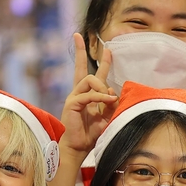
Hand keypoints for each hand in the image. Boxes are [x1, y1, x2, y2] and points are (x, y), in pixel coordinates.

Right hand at [60, 34, 117, 160]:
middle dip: (81, 51)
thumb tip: (113, 91)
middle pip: (81, 68)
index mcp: (88, 95)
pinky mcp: (72, 104)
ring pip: (89, 79)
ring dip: (102, 86)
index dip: (101, 61)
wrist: (79, 148)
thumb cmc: (92, 134)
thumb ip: (111, 104)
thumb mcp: (107, 117)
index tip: (107, 48)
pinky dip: (101, 97)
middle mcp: (79, 93)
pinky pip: (89, 94)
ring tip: (110, 97)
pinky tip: (110, 99)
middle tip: (81, 37)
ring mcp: (74, 97)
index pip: (92, 74)